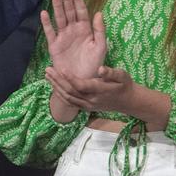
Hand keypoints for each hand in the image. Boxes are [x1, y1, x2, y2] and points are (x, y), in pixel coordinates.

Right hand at [41, 0, 106, 79]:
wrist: (81, 82)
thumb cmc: (94, 66)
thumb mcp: (101, 48)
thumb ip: (100, 31)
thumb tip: (98, 13)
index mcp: (86, 30)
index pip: (81, 11)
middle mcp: (73, 30)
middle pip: (69, 11)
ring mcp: (63, 37)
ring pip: (59, 18)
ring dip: (57, 6)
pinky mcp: (54, 45)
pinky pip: (50, 32)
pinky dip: (46, 23)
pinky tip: (44, 13)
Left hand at [45, 65, 169, 129]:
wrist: (128, 102)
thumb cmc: (124, 85)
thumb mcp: (122, 75)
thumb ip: (111, 73)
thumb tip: (100, 69)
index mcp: (100, 91)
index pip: (81, 85)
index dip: (69, 78)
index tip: (60, 68)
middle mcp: (91, 100)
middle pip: (71, 92)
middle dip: (58, 81)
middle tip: (48, 69)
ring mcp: (87, 106)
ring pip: (68, 98)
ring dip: (56, 87)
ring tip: (47, 75)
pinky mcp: (85, 108)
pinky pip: (70, 102)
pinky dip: (60, 94)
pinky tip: (53, 85)